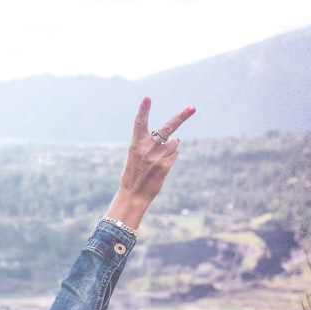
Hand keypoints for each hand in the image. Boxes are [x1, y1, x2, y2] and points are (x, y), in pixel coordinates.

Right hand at [106, 97, 195, 229]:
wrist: (133, 194)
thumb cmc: (134, 174)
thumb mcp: (135, 156)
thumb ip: (151, 145)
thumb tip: (177, 139)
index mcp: (135, 144)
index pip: (139, 123)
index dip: (143, 110)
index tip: (147, 98)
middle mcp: (146, 149)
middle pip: (167, 128)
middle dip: (181, 117)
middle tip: (192, 108)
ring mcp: (157, 157)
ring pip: (174, 143)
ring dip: (170, 148)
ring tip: (157, 160)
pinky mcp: (165, 165)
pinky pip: (175, 154)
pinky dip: (171, 158)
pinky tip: (161, 167)